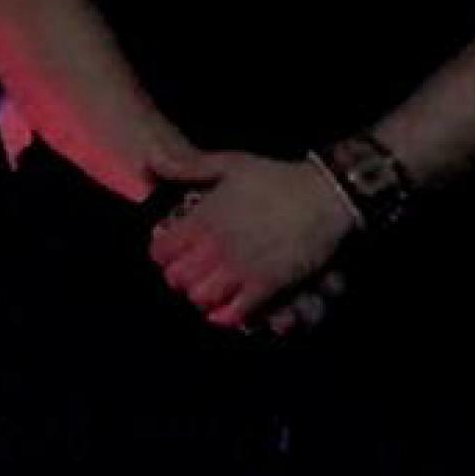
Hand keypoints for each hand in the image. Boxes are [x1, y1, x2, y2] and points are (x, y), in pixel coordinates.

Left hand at [147, 150, 352, 325]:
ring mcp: (242, 267)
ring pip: (202, 298)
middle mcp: (217, 246)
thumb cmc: (276, 178)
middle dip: (180, 279)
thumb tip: (150, 161)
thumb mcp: (228, 164)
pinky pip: (237, 312)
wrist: (324, 196)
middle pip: (178, 279)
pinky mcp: (268, 285)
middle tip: (190, 275)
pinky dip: (228, 314)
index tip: (171, 253)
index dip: (162, 254)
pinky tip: (229, 308)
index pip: (162, 250)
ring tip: (209, 291)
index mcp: (203, 218)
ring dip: (202, 297)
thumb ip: (186, 166)